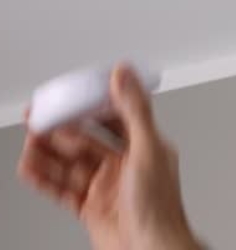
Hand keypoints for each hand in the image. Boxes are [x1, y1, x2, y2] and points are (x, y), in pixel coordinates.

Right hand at [17, 63, 200, 249]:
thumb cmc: (159, 207)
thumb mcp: (147, 147)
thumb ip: (135, 109)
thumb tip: (126, 74)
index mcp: (145, 145)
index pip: (114, 115)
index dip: (90, 103)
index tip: (70, 92)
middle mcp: (125, 164)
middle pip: (86, 140)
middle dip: (61, 129)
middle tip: (39, 118)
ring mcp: (106, 186)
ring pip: (70, 164)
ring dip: (48, 153)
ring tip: (29, 142)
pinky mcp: (90, 207)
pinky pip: (61, 189)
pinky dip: (44, 179)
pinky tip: (30, 168)